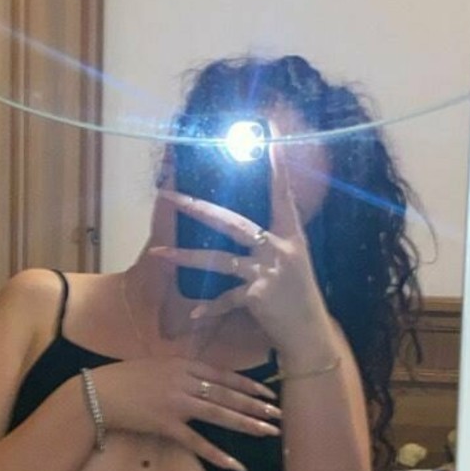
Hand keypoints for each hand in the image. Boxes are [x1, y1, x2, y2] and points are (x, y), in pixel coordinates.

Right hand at [89, 357, 281, 470]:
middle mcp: (184, 382)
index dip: (248, 385)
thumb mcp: (156, 366)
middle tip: (279, 415)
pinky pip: (197, 442)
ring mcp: (176, 404)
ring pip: (219, 415)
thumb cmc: (123, 378)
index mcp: (183, 365)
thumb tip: (203, 379)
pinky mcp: (166, 425)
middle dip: (256, 406)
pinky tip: (235, 464)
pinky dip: (217, 454)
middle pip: (228, 395)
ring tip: (268, 432)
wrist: (96, 394)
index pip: (224, 375)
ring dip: (246, 425)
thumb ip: (181, 371)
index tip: (268, 392)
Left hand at [152, 129, 334, 363]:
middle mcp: (280, 248)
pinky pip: (225, 299)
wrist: (311, 335)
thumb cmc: (300, 298)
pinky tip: (193, 315)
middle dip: (196, 207)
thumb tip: (251, 225)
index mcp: (291, 235)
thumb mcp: (295, 262)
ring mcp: (268, 271)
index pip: (282, 192)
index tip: (271, 135)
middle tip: (168, 194)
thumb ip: (274, 242)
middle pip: (232, 221)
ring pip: (219, 259)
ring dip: (185, 257)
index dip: (277, 165)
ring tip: (158, 253)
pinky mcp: (258, 296)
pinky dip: (210, 308)